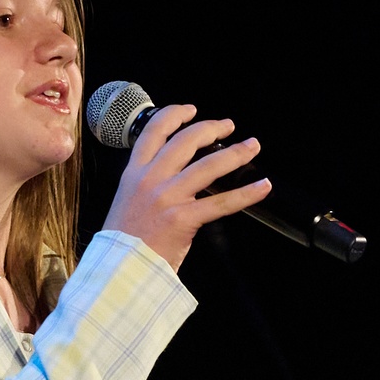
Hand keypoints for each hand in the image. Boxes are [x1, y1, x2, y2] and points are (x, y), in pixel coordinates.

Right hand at [102, 104, 272, 270]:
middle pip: (186, 140)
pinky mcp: (184, 219)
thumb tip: (171, 179)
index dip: (174, 114)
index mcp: (134, 174)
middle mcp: (151, 180)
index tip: (190, 110)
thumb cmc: (123, 243)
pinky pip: (222, 202)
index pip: (153, 131)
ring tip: (252, 146)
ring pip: (209, 165)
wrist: (117, 269)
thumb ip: (146, 186)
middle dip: (211, 128)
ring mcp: (168, 197)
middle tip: (228, 126)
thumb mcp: (126, 203)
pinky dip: (246, 193)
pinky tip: (262, 187)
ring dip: (235, 152)